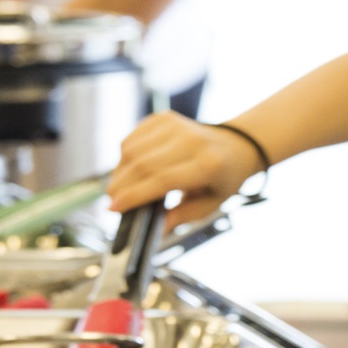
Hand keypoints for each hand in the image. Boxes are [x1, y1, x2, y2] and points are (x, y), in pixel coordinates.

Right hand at [106, 113, 263, 227]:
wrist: (235, 145)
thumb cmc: (222, 179)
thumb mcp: (210, 205)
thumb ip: (182, 216)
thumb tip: (156, 230)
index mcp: (207, 165)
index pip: (162, 180)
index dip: (134, 196)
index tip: (113, 209)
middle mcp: (191, 140)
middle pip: (143, 164)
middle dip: (121, 185)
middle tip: (111, 201)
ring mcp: (176, 125)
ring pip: (132, 149)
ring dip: (119, 171)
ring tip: (119, 188)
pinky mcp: (164, 117)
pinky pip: (132, 138)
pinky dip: (124, 156)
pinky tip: (128, 169)